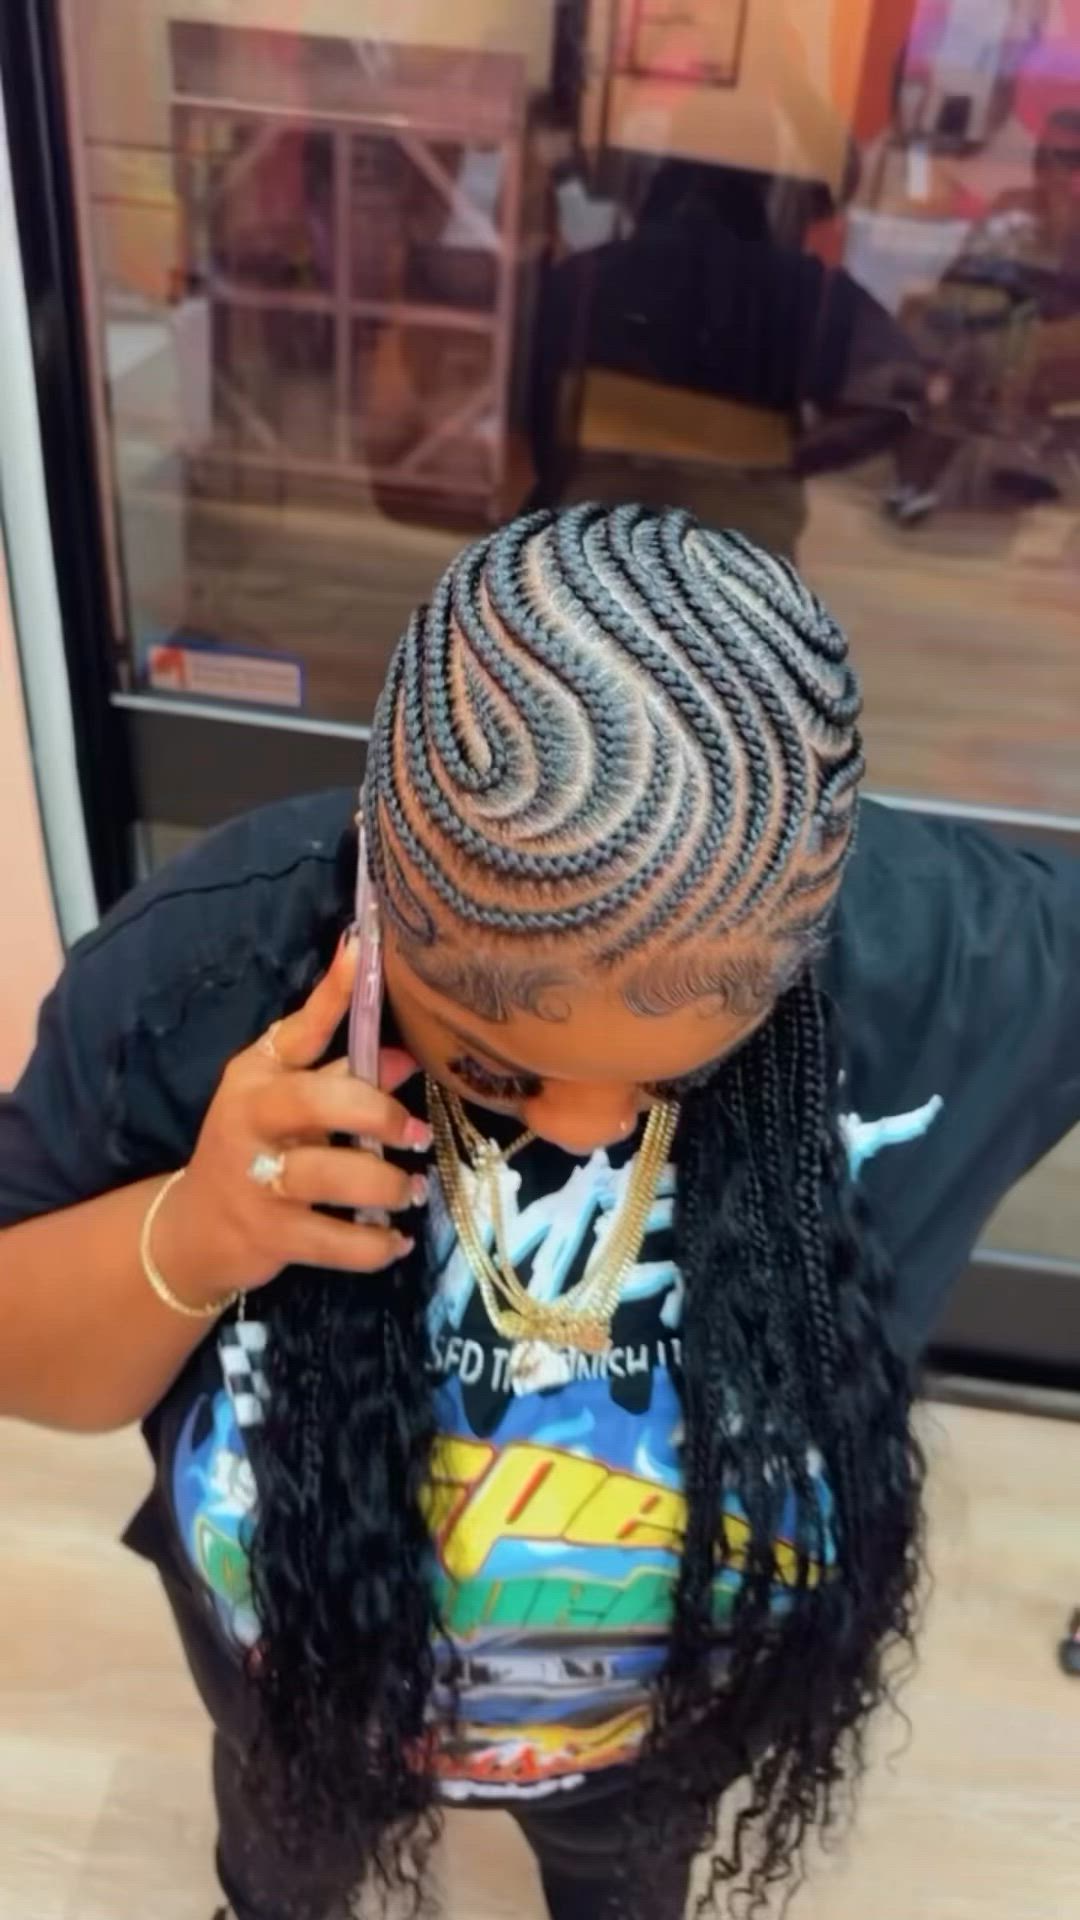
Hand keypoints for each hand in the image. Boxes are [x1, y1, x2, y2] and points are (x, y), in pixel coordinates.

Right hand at [153, 935, 428, 1302]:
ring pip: (333, 1177)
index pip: (300, 1026)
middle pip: (319, 1102)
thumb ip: (342, 1073)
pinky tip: (396, 1241)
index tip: (365, 949)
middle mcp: (252, 1120)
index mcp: (259, 1078)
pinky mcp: (271, 1237)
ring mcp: (258, 1181)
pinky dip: (377, 1247)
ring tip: (411, 1190)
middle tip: (416, 1134)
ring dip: (388, 1186)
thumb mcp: (285, 1099)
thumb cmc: (254, 1147)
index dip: (335, 991)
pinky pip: (337, 1242)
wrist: (196, 1228)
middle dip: (379, 1114)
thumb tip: (405, 1052)